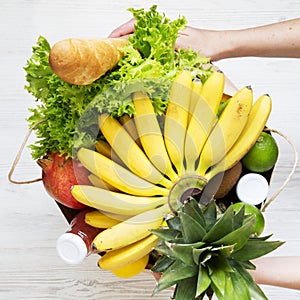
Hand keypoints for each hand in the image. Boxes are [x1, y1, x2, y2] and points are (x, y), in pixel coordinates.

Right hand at [109, 19, 224, 60]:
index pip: (134, 25)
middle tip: (110, 51)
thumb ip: (159, 48)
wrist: (221, 46)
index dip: (119, 32)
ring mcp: (166, 38)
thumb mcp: (180, 48)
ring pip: (142, 39)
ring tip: (120, 56)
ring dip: (130, 46)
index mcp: (163, 27)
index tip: (108, 40)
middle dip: (121, 39)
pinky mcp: (170, 45)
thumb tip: (139, 51)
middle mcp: (162, 30)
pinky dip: (141, 52)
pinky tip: (139, 59)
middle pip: (135, 31)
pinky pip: (151, 47)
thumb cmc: (205, 46)